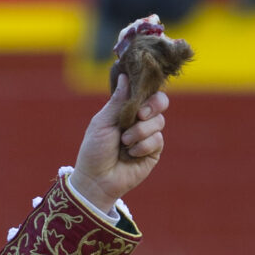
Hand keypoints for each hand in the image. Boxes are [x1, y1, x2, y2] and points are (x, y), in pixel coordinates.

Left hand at [69, 80, 167, 212]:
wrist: (97, 180)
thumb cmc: (94, 150)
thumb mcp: (102, 122)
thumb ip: (117, 101)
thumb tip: (125, 75)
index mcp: (126, 109)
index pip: (144, 91)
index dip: (147, 87)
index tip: (141, 90)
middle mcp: (140, 120)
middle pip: (160, 102)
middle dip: (152, 105)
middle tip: (139, 115)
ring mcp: (148, 135)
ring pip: (158, 121)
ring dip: (139, 131)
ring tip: (124, 142)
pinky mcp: (154, 151)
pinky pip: (157, 140)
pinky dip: (142, 146)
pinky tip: (130, 154)